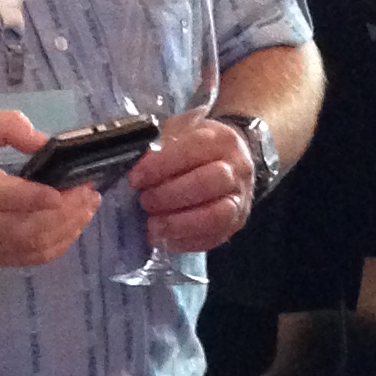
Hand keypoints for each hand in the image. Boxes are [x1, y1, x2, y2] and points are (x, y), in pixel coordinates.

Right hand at [0, 109, 104, 270]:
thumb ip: (6, 126)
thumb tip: (44, 142)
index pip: (2, 196)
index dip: (36, 197)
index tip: (67, 189)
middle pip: (24, 227)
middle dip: (64, 213)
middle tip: (89, 193)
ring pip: (32, 246)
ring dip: (67, 229)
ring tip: (88, 206)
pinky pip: (31, 258)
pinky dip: (59, 244)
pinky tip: (74, 225)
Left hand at [130, 115, 254, 253]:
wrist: (230, 162)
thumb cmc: (196, 148)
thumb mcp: (179, 133)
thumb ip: (159, 148)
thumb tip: (138, 169)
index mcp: (221, 140)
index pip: (191, 151)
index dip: (159, 167)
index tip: (135, 179)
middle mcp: (237, 169)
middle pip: (205, 184)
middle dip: (169, 196)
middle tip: (145, 201)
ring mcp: (240, 199)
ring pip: (214, 216)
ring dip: (178, 224)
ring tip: (153, 225)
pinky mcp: (236, 223)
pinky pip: (213, 238)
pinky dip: (184, 241)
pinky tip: (163, 238)